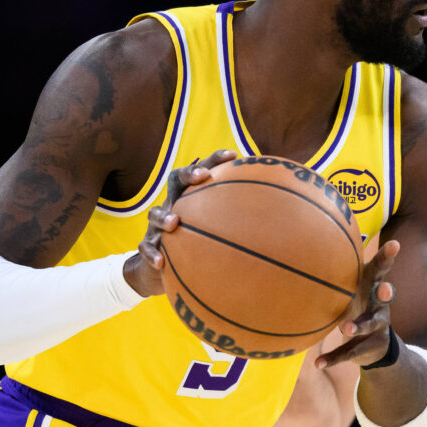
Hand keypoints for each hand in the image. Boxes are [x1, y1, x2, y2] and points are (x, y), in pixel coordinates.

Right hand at [124, 149, 237, 296]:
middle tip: (201, 177)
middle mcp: (173, 206)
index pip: (202, 173)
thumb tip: (281, 224)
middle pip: (174, 181)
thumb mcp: (218, 235)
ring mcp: (157, 226)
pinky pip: (145, 247)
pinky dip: (151, 254)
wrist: (159, 271)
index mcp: (191, 200)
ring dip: (164, 215)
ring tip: (174, 222)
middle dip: (187, 174)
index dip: (214, 160)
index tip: (234, 155)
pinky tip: (161, 263)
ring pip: (154, 213)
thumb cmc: (197, 249)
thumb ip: (243, 226)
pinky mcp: (147, 246)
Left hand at [315, 238, 398, 369]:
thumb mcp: (354, 287)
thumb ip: (342, 266)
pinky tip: (317, 363)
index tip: (395, 244)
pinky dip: (333, 358)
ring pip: (370, 325)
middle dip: (387, 293)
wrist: (374, 347)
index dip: (388, 257)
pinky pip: (349, 353)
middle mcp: (380, 307)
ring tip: (346, 328)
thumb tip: (321, 231)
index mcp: (373, 288)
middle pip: (386, 297)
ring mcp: (376, 329)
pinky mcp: (367, 348)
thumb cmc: (358, 305)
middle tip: (386, 288)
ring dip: (358, 326)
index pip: (381, 270)